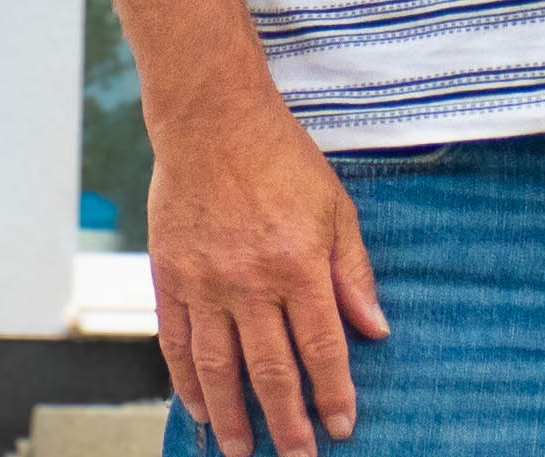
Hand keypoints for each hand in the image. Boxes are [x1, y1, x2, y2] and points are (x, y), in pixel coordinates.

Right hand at [148, 95, 388, 454]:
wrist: (212, 120)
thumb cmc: (282, 160)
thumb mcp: (335, 209)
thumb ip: (352, 273)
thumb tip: (375, 329)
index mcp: (297, 264)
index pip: (320, 348)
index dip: (332, 394)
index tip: (341, 427)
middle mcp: (249, 281)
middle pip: (268, 371)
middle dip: (285, 424)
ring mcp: (204, 282)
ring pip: (216, 368)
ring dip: (231, 417)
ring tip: (241, 452)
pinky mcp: (169, 276)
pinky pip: (176, 342)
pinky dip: (185, 381)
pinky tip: (198, 409)